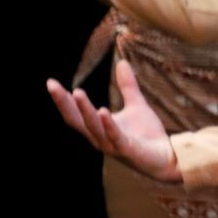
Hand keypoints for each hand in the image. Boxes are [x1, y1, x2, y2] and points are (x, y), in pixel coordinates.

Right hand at [45, 61, 179, 181]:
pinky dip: (108, 124)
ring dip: (85, 110)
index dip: (62, 100)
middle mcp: (99, 138)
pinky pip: (115, 137)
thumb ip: (127, 86)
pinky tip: (103, 111)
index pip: (74, 114)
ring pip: (93, 128)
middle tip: (52, 86)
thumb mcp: (136, 105)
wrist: (167, 156)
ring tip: (77, 92)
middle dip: (64, 103)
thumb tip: (121, 61)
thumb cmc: (147, 135)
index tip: (51, 82)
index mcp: (98, 128)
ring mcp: (111, 145)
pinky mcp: (127, 150)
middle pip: (76, 121)